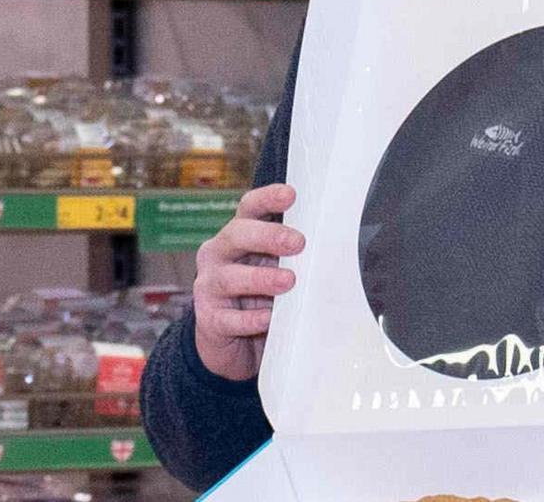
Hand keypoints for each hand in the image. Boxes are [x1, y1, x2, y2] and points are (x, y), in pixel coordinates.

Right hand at [192, 182, 301, 381]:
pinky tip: (269, 319)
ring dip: (260, 278)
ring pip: (230, 277)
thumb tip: (334, 248)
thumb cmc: (261, 300)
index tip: (290, 195)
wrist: (234, 348)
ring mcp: (209, 287)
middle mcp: (218, 255)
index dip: (267, 199)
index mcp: (237, 237)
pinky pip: (228, 318)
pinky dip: (250, 319)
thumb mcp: (275, 271)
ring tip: (288, 282)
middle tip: (297, 243)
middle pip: (237, 235)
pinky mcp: (210, 320)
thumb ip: (292, 257)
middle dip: (267, 236)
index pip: (248, 209)